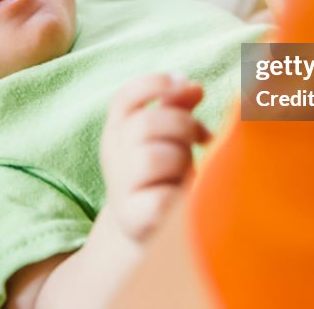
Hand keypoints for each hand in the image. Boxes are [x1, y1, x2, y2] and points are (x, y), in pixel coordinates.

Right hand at [100, 74, 210, 241]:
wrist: (148, 229)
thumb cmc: (165, 173)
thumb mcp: (167, 137)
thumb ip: (177, 108)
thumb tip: (192, 86)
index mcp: (118, 131)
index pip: (125, 99)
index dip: (153, 85)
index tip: (185, 83)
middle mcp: (114, 155)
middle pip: (147, 123)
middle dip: (182, 126)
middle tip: (199, 138)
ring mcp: (121, 187)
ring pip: (153, 157)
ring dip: (181, 160)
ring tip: (188, 172)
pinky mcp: (135, 217)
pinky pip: (160, 197)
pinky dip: (179, 193)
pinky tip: (186, 195)